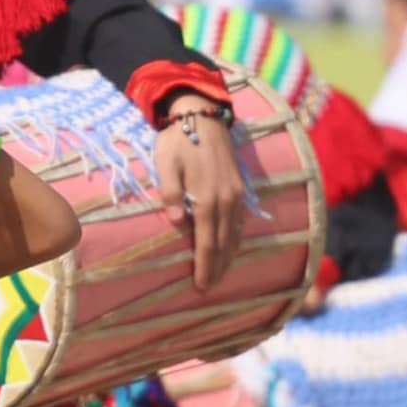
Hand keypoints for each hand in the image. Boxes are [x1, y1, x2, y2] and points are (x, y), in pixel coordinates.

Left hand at [155, 95, 245, 292]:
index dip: (204, 266)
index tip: (200, 286)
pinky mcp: (239, 188)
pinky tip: (231, 249)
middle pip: (224, 244)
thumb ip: (170, 194)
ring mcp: (236, 194)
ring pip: (235, 235)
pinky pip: (240, 221)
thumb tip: (177, 222)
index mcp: (207, 198)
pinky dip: (236, 240)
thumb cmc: (178, 141)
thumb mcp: (165, 165)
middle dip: (216, 269)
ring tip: (219, 276)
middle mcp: (226, 200)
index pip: (207, 242)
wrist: (203, 116)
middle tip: (208, 290)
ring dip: (228, 258)